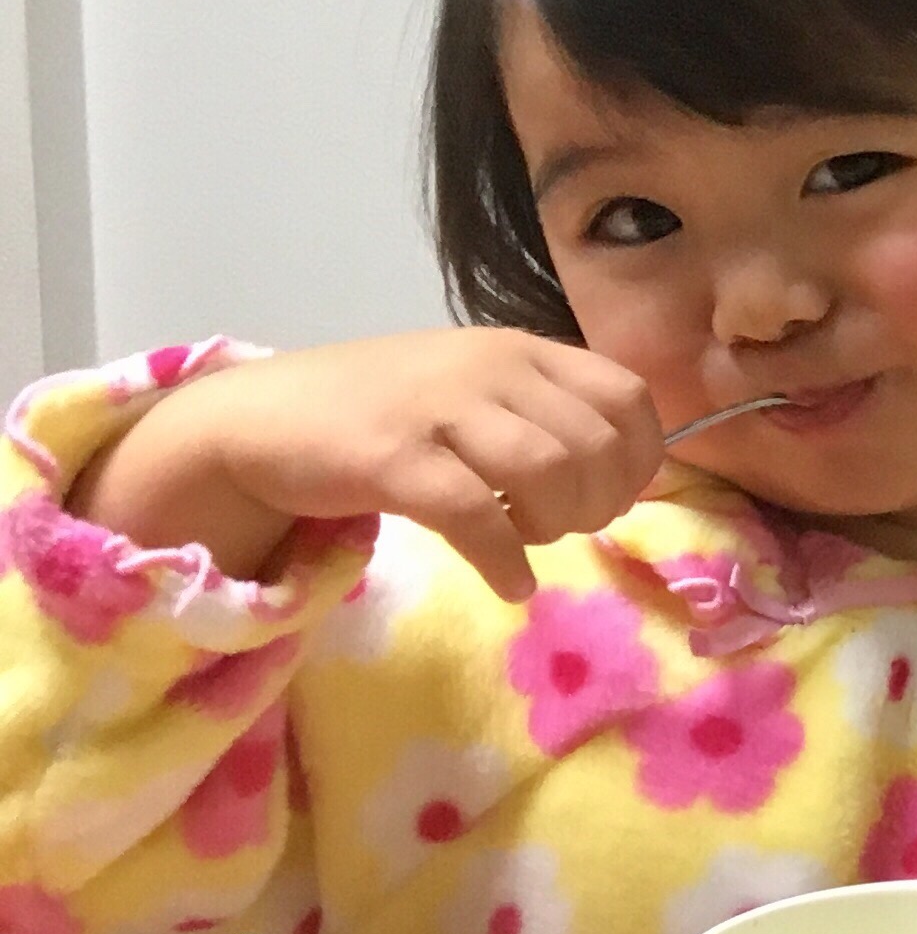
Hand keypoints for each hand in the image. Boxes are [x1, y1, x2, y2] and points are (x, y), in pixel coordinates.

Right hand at [74, 330, 665, 600]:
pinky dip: (506, 560)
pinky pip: (477, 515)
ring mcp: (440, 409)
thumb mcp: (471, 388)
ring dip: (557, 524)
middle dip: (599, 501)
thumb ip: (540, 413)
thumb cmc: (378, 409)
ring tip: (531, 542)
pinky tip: (510, 584)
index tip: (616, 497)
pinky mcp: (392, 458)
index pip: (626, 396)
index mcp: (519, 350)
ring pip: (549, 470)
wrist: (259, 417)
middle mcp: (490, 368)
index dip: (640, 457)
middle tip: (564, 526)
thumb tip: (619, 471)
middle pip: (596, 443)